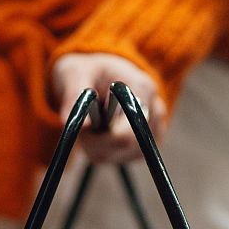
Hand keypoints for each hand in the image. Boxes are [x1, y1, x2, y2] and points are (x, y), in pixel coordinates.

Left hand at [51, 53, 168, 163]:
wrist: (100, 74)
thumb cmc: (87, 69)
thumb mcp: (74, 73)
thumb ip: (74, 96)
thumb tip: (81, 127)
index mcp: (142, 88)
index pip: (133, 126)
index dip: (103, 135)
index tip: (84, 127)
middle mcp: (154, 111)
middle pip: (124, 145)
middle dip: (95, 140)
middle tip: (83, 123)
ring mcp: (153, 131)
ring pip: (118, 155)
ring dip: (96, 145)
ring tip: (93, 122)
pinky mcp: (145, 146)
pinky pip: (117, 158)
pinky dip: (101, 150)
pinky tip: (100, 131)